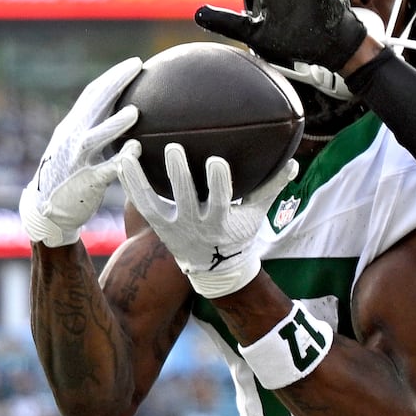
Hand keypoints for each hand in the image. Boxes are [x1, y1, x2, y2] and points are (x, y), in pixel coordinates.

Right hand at [19, 58, 141, 246]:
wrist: (45, 211)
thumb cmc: (71, 178)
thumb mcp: (79, 149)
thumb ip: (99, 132)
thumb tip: (130, 116)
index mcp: (74, 127)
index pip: (93, 95)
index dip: (113, 77)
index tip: (135, 64)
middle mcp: (72, 138)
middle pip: (93, 105)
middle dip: (115, 84)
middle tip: (138, 67)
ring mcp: (76, 160)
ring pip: (94, 138)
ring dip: (114, 125)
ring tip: (135, 112)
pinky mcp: (84, 183)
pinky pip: (103, 170)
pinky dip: (119, 160)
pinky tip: (136, 151)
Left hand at [116, 141, 297, 298]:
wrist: (215, 267)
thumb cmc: (239, 233)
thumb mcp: (256, 213)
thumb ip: (272, 187)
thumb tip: (294, 162)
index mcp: (221, 221)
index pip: (221, 200)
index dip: (218, 182)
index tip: (216, 161)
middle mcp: (195, 225)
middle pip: (186, 198)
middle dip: (179, 174)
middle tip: (173, 148)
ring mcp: (174, 226)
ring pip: (155, 202)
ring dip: (143, 178)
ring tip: (133, 152)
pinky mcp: (158, 225)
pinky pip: (141, 203)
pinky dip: (130, 184)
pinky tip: (122, 160)